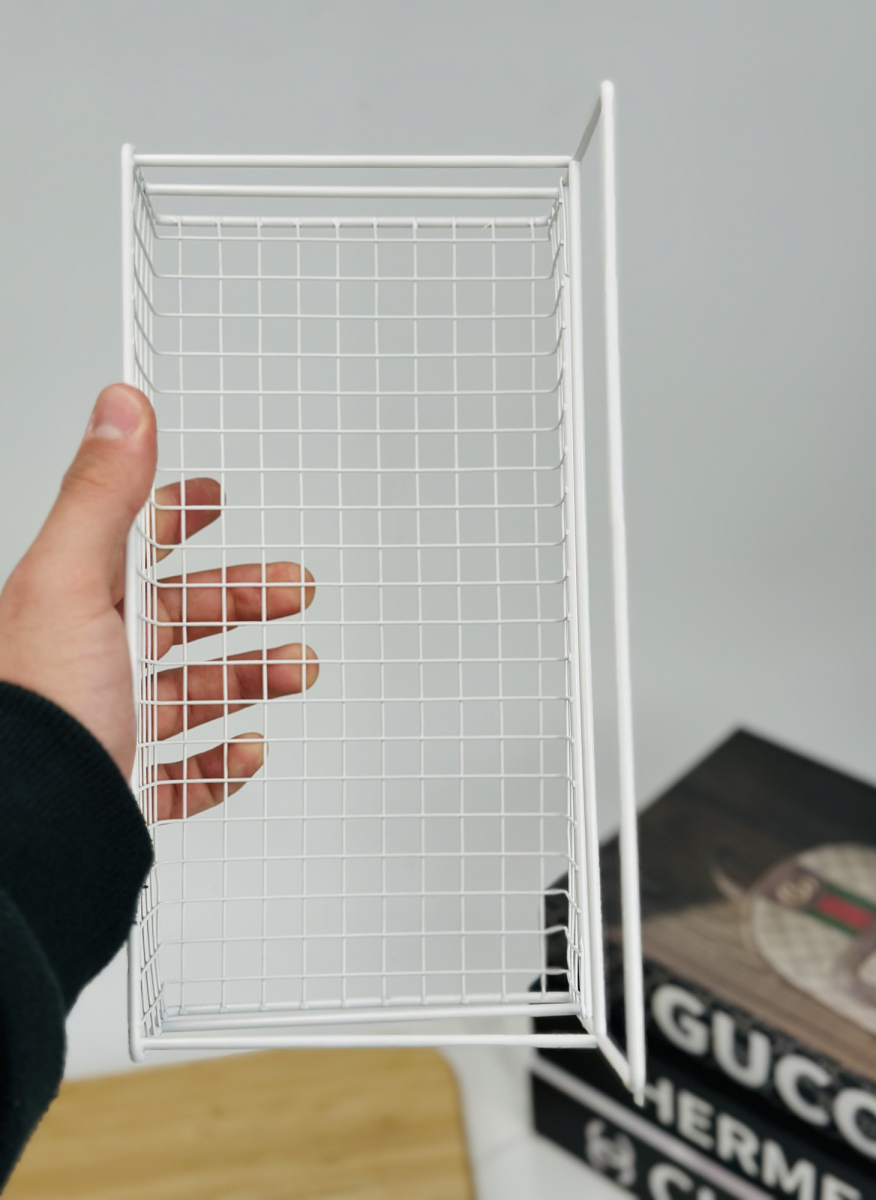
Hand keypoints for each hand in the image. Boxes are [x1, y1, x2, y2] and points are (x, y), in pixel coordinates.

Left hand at [0, 384, 316, 817]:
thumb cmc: (38, 712)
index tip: (216, 496)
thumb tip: (122, 407)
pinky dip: (225, 761)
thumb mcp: (69, 585)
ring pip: (197, 690)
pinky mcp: (126, 781)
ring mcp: (110, 721)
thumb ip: (102, 496)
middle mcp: (89, 657)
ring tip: (297, 672)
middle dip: (246, 599)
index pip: (133, 544)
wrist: (28, 828)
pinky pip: (188, 769)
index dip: (177, 515)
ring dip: (254, 677)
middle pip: (182, 616)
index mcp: (75, 601)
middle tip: (298, 589)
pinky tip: (248, 750)